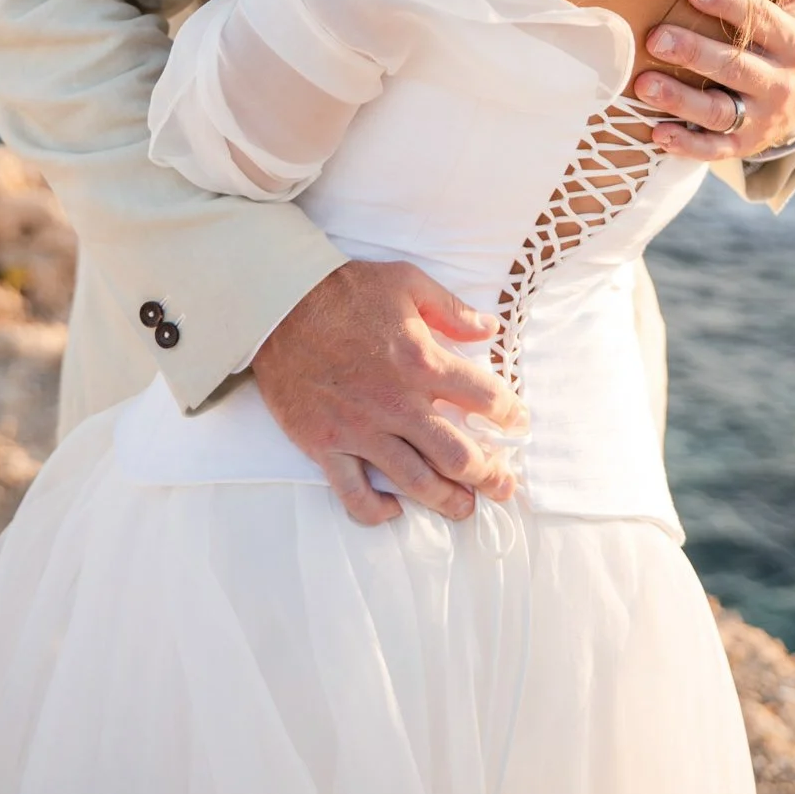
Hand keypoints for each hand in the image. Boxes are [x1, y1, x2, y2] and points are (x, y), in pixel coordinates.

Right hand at [252, 259, 528, 524]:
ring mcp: (361, 430)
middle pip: (458, 456)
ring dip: (448, 502)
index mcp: (422, 361)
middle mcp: (397, 403)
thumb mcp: (407, 281)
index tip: (517, 423)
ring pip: (416, 482)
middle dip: (490, 475)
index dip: (509, 414)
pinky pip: (355, 495)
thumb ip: (452, 309)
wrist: (277, 304)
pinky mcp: (325, 446)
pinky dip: (378, 512)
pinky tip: (396, 510)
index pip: (484, 398)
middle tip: (503, 485)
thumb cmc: (344, 289)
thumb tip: (489, 328)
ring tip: (465, 508)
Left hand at [631, 0, 794, 164]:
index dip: (730, 4)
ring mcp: (763, 118)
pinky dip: (687, 144)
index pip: (763, 20)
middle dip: (696, 53)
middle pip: (737, 67)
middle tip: (656, 37)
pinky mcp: (744, 145)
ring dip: (681, 100)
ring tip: (643, 85)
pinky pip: (715, 149)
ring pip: (721, 112)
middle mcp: (782, 82)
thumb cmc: (786, 39)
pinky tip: (657, 133)